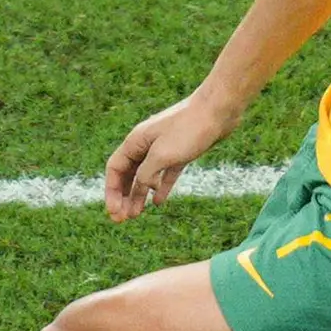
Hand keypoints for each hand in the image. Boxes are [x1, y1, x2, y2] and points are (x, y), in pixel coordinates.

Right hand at [102, 92, 237, 220]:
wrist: (218, 110)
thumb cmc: (188, 129)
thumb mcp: (163, 155)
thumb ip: (147, 173)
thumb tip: (143, 187)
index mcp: (135, 142)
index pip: (115, 169)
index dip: (112, 191)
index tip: (114, 211)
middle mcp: (145, 145)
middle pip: (127, 175)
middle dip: (122, 197)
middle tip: (121, 219)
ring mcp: (162, 149)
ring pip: (145, 176)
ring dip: (139, 195)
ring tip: (137, 215)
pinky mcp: (179, 153)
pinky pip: (165, 174)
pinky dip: (160, 188)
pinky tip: (158, 202)